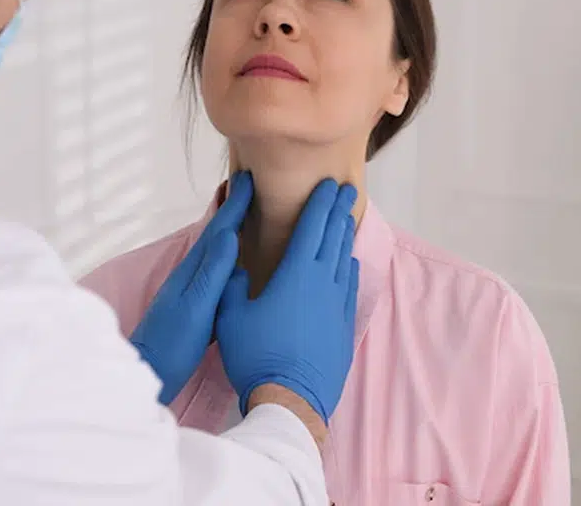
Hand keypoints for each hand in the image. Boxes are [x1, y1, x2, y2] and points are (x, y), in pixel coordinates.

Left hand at [130, 171, 252, 404]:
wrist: (149, 371)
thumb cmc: (174, 344)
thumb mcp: (196, 308)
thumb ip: (212, 273)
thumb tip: (228, 234)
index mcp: (195, 272)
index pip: (219, 231)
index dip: (234, 205)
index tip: (249, 178)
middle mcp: (191, 274)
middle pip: (216, 234)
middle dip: (232, 208)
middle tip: (248, 182)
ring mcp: (190, 288)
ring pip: (216, 250)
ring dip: (230, 227)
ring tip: (244, 211)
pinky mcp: (193, 303)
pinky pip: (216, 268)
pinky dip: (227, 253)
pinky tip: (232, 258)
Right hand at [215, 179, 359, 422]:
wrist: (291, 399)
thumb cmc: (255, 355)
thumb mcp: (230, 316)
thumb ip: (232, 287)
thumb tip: (234, 269)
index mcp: (297, 273)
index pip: (312, 227)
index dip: (320, 202)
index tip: (329, 183)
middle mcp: (324, 282)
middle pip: (334, 236)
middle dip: (338, 210)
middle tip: (345, 190)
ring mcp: (338, 304)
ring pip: (345, 259)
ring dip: (344, 236)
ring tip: (345, 219)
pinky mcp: (344, 325)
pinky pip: (350, 286)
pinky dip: (349, 268)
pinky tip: (349, 263)